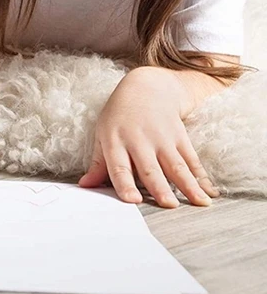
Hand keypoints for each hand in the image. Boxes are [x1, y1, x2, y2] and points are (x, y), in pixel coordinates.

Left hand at [79, 67, 219, 207]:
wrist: (146, 87)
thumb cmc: (119, 117)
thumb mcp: (103, 134)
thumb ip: (98, 164)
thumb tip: (84, 186)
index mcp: (115, 141)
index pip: (118, 166)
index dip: (124, 184)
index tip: (131, 201)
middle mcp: (139, 140)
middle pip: (150, 168)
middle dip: (160, 187)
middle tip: (168, 205)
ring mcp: (162, 138)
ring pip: (176, 165)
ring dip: (188, 185)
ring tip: (199, 203)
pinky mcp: (180, 137)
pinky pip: (192, 159)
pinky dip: (202, 176)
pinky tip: (210, 192)